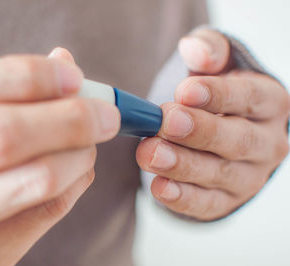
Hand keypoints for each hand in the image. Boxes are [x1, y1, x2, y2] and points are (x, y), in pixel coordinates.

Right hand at [0, 48, 119, 264]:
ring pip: (35, 178)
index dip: (26, 75)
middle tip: (104, 111)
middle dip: (70, 116)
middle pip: (3, 133)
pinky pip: (42, 214)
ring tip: (92, 140)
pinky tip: (77, 169)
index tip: (70, 74)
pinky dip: (74, 184)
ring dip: (80, 152)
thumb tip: (60, 66)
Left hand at [136, 29, 289, 220]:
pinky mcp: (225, 200)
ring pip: (220, 174)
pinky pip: (206, 203)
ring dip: (184, 165)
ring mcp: (248, 176)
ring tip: (151, 154)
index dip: (218, 95)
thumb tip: (195, 51)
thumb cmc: (214, 93)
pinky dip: (182, 198)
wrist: (216, 131)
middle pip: (237, 140)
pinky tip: (159, 187)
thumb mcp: (216, 64)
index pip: (249, 97)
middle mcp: (266, 142)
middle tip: (166, 122)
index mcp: (268, 103)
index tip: (185, 91)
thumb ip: (209, 50)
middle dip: (200, 131)